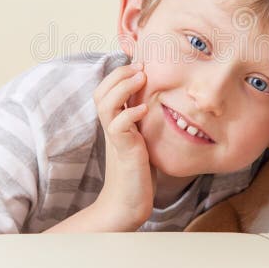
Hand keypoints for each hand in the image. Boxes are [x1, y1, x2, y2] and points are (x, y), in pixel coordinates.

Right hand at [91, 62, 153, 230]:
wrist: (128, 203)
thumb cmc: (140, 172)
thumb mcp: (145, 139)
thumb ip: (147, 122)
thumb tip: (167, 101)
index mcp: (115, 122)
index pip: (106, 89)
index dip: (119, 73)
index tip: (141, 64)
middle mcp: (111, 127)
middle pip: (100, 91)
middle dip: (119, 74)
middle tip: (141, 67)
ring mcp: (115, 138)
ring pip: (105, 104)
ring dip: (122, 87)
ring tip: (141, 78)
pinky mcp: (123, 150)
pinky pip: (117, 126)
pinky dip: (129, 114)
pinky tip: (144, 109)